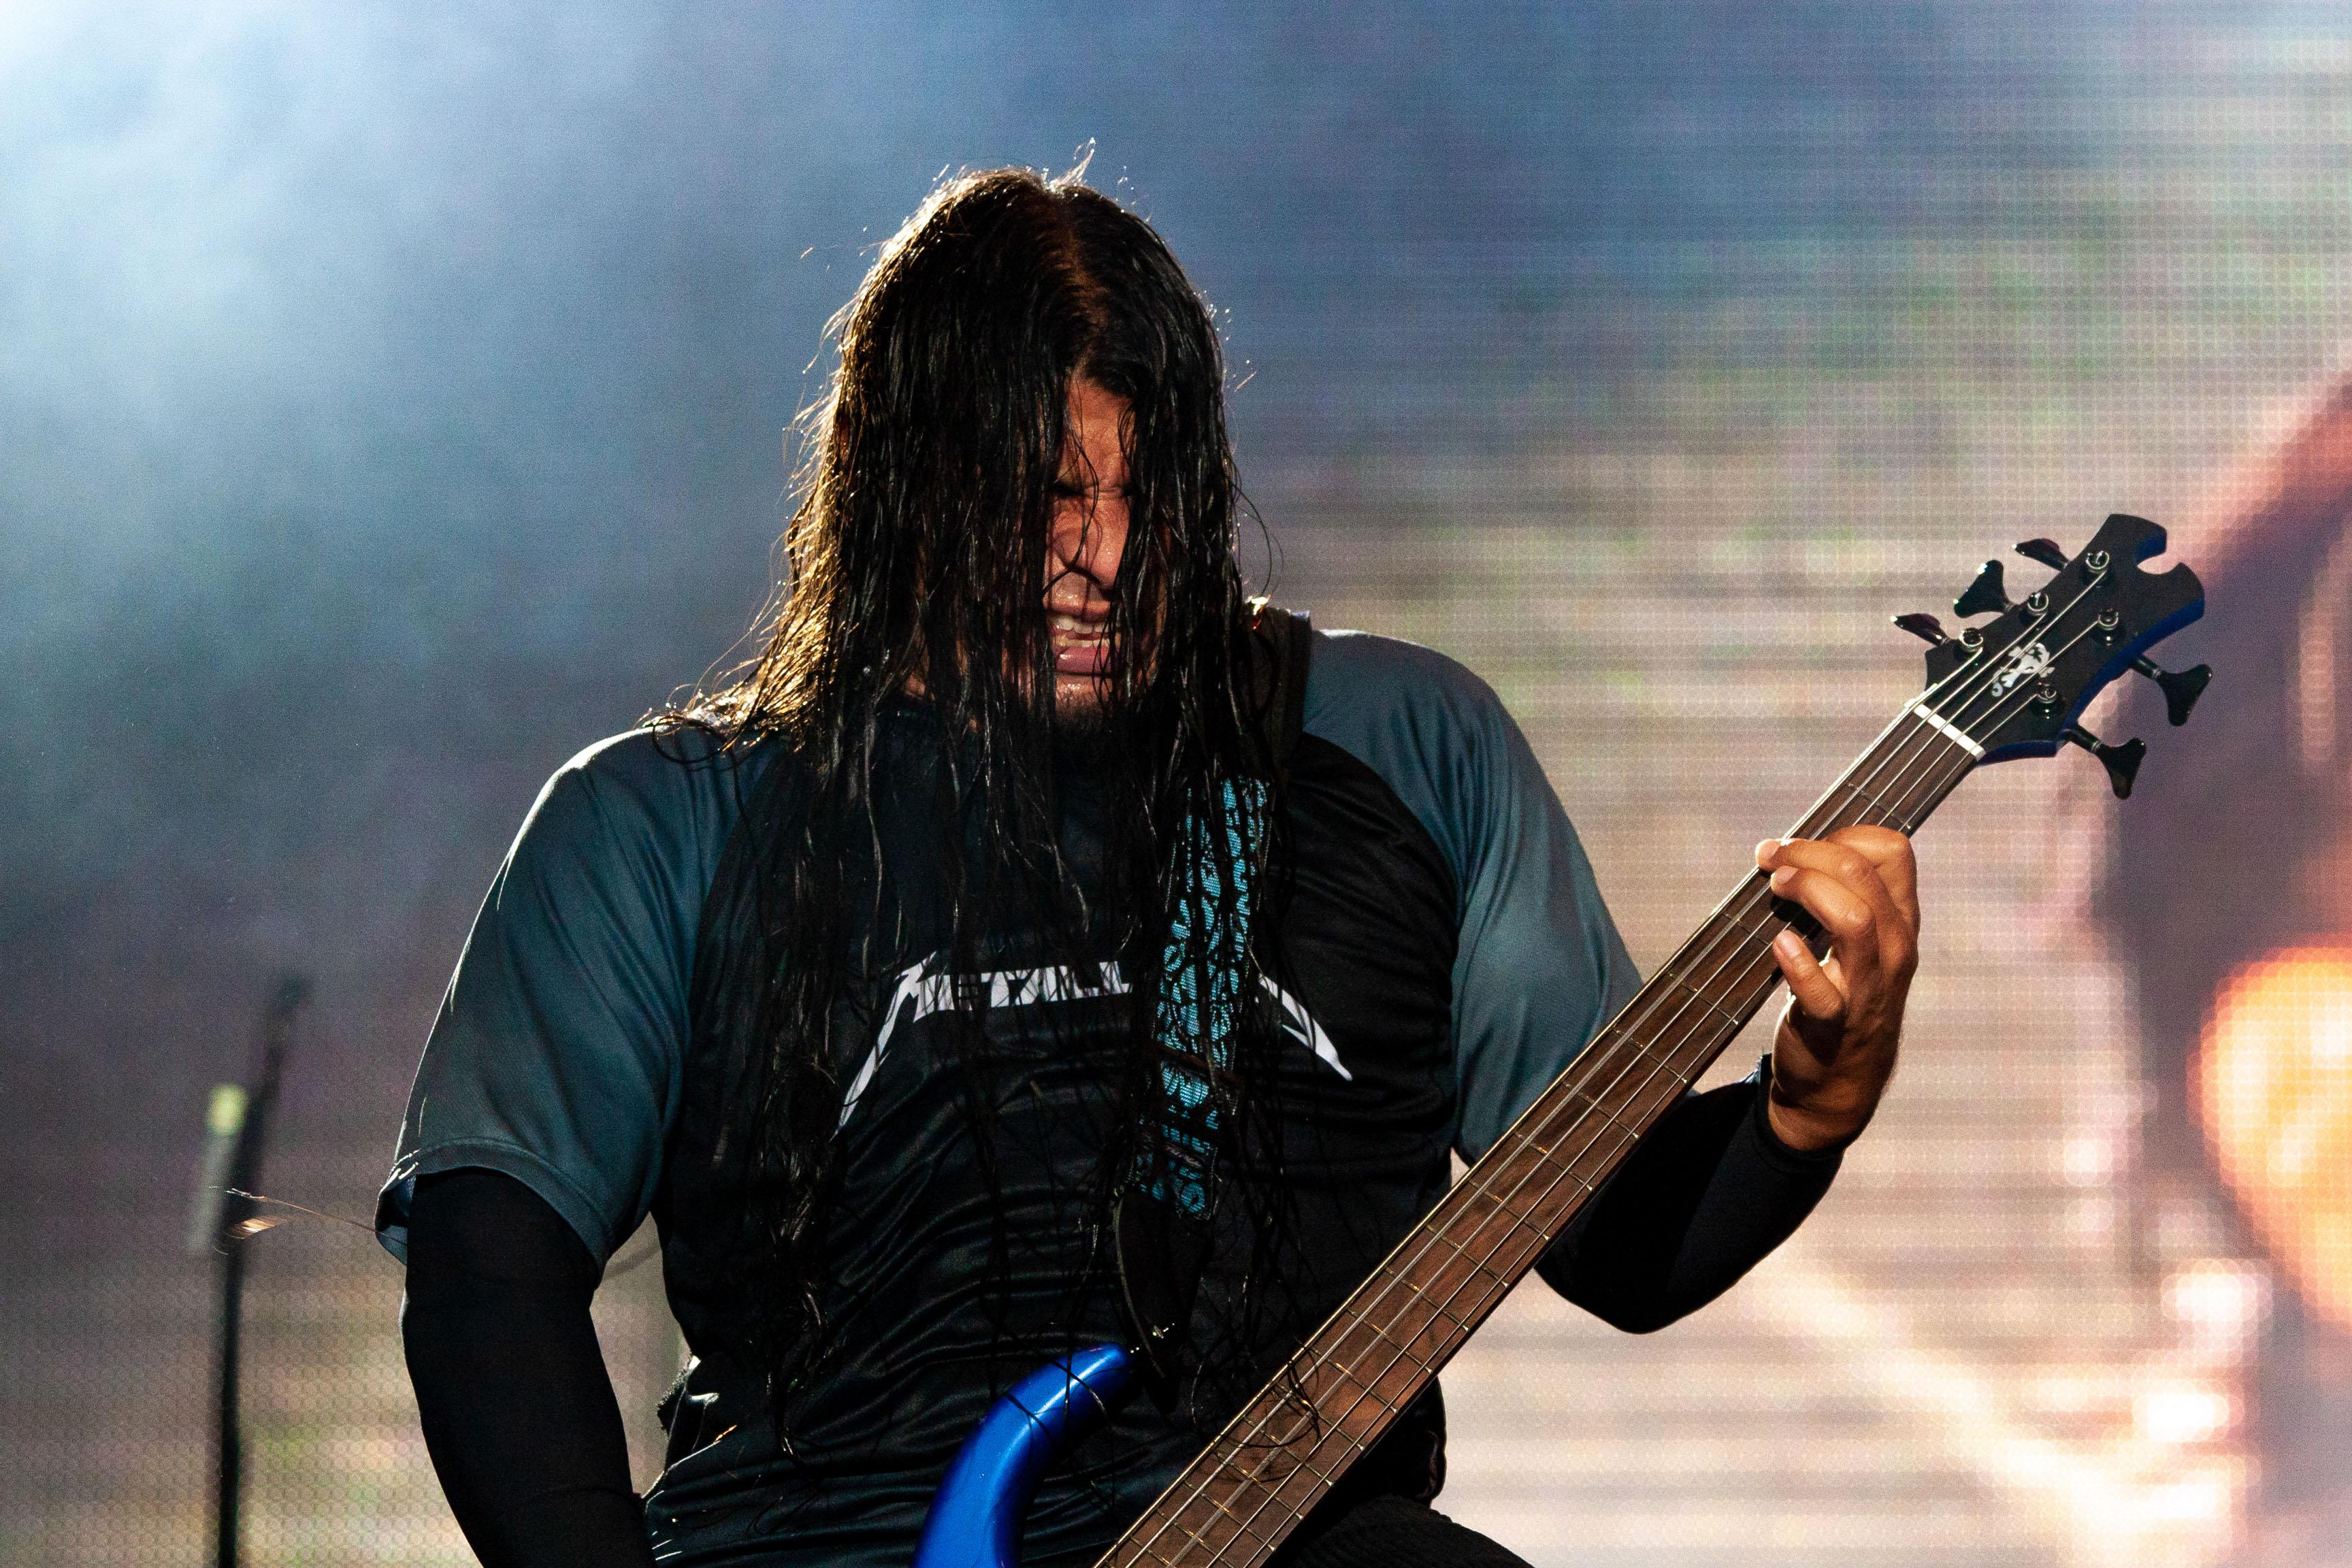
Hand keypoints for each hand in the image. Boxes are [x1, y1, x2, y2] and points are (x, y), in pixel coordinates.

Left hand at [1753, 826, 1919, 1151]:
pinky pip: (1821, 988)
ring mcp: (1868, 987)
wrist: (1840, 1082)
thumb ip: (1841, 896)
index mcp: (1901, 920)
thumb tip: (1790, 850)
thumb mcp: (1860, 944)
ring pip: (1853, 919)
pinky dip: (1796, 962)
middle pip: (1862, 874)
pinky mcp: (1834, 1022)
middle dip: (1810, 853)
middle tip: (1772, 859)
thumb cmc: (1843, 996)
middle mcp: (1894, 948)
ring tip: (1776, 889)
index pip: (1894, 851)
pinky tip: (1779, 945)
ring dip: (1807, 891)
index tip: (1803, 846)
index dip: (1842, 835)